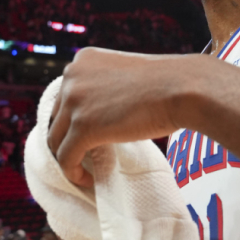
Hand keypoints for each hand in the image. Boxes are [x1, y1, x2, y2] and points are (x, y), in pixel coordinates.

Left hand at [48, 47, 196, 185]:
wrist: (184, 88)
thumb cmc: (168, 83)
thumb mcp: (127, 75)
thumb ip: (107, 87)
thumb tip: (99, 115)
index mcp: (84, 59)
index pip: (65, 94)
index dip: (73, 118)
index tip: (86, 134)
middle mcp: (72, 75)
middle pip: (57, 116)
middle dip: (68, 137)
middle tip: (84, 153)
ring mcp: (75, 100)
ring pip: (55, 139)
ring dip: (68, 157)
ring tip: (84, 168)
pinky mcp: (83, 127)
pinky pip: (65, 158)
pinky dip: (72, 172)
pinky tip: (87, 179)